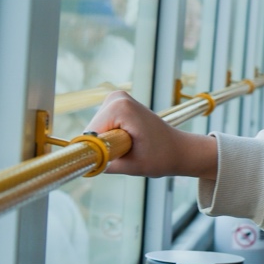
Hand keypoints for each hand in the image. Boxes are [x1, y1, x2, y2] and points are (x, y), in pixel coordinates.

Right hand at [87, 91, 217, 178]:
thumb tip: (82, 164)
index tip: (116, 159)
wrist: (181, 149)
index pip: (91, 135)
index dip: (98, 152)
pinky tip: (130, 140)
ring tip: (132, 145)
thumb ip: (103, 163)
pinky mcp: (117, 104)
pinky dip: (112, 137)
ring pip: (96, 130)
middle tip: (130, 152)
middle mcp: (116, 98)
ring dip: (109, 143)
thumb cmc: (162, 157)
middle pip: (93, 131)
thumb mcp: (131, 166)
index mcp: (120, 108)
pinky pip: (102, 127)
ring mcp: (117, 98)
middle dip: (105, 147)